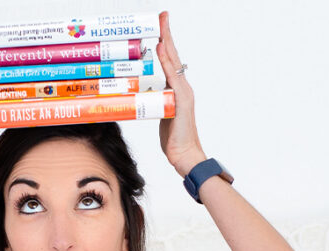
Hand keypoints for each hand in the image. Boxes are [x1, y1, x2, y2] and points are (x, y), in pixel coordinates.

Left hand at [156, 11, 206, 177]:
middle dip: (167, 34)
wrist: (185, 156)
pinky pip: (173, 77)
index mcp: (177, 89)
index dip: (166, 42)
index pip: (170, 60)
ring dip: (167, 42)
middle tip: (162, 16)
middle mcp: (182, 87)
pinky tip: (161, 50)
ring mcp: (183, 93)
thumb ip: (156, 101)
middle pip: (173, 55)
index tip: (160, 25)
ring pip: (173, 62)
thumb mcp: (161, 114)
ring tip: (161, 25)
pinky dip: (167, 62)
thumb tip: (143, 95)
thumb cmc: (173, 139)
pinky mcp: (182, 101)